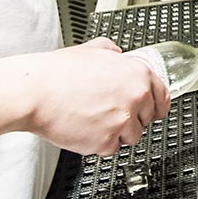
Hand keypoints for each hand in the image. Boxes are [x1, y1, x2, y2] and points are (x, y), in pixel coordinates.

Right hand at [23, 37, 170, 155]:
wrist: (35, 92)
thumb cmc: (58, 72)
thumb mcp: (93, 49)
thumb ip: (112, 51)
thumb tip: (118, 53)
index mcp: (137, 74)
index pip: (162, 97)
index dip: (156, 105)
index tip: (154, 111)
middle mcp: (135, 97)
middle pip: (147, 119)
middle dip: (131, 118)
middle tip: (109, 113)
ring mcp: (123, 121)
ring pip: (131, 136)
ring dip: (116, 132)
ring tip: (93, 119)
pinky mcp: (107, 142)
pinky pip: (111, 149)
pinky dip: (99, 144)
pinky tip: (85, 129)